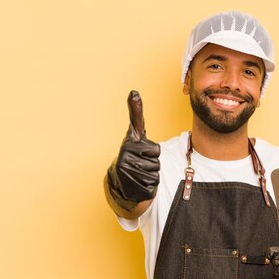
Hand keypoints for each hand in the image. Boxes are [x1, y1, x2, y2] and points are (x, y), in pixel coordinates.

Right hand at [106, 90, 160, 210]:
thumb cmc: (132, 154)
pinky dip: (149, 185)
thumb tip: (134, 91)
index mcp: (128, 145)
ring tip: (139, 172)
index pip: (154, 149)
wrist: (120, 180)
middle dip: (153, 163)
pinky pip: (153, 185)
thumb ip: (135, 114)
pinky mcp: (131, 187)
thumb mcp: (134, 134)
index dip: (151, 151)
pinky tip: (139, 182)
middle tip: (141, 162)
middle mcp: (125, 158)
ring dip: (152, 174)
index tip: (140, 130)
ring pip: (156, 173)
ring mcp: (127, 174)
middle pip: (158, 161)